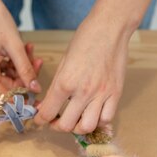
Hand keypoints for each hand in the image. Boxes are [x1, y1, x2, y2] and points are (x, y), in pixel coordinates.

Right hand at [0, 0, 42, 95]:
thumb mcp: (15, 47)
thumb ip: (26, 70)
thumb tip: (35, 88)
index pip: (5, 96)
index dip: (21, 95)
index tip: (36, 91)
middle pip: (6, 86)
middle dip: (23, 75)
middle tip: (37, 61)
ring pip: (5, 76)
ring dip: (19, 66)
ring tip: (29, 49)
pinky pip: (0, 67)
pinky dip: (12, 61)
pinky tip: (21, 48)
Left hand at [34, 14, 132, 133]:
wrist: (111, 28)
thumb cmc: (84, 41)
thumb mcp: (63, 63)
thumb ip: (55, 87)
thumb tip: (46, 106)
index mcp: (65, 82)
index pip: (48, 113)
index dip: (40, 120)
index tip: (39, 119)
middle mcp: (83, 92)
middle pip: (67, 126)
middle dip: (57, 126)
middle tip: (56, 121)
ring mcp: (102, 94)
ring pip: (87, 127)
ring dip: (78, 127)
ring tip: (75, 119)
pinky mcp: (116, 93)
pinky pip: (106, 118)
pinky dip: (97, 121)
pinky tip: (92, 113)